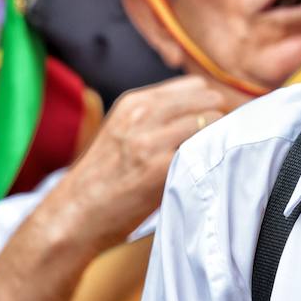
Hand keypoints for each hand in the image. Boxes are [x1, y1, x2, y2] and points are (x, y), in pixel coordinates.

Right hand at [43, 75, 234, 253]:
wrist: (77, 214)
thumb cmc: (106, 178)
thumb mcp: (125, 132)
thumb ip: (158, 117)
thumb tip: (207, 111)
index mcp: (135, 102)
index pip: (196, 86)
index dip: (213, 104)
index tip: (219, 124)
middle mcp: (142, 114)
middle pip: (209, 99)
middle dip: (222, 118)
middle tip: (223, 143)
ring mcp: (151, 140)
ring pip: (211, 121)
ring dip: (220, 139)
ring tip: (215, 160)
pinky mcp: (159, 168)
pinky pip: (203, 150)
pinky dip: (212, 159)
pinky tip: (206, 173)